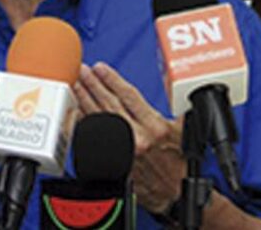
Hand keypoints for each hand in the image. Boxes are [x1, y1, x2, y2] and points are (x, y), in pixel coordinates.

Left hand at [74, 62, 184, 213]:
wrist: (173, 194)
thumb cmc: (178, 163)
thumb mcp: (185, 133)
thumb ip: (178, 111)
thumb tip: (180, 90)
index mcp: (155, 127)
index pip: (129, 96)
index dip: (113, 80)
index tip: (100, 68)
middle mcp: (137, 138)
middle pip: (109, 104)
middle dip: (93, 84)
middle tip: (82, 71)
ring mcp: (122, 150)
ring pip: (98, 118)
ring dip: (84, 99)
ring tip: (75, 84)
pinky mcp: (112, 160)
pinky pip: (92, 137)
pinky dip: (82, 121)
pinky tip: (75, 109)